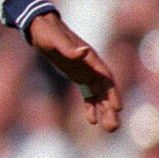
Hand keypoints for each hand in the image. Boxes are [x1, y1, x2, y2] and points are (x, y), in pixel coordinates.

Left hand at [27, 12, 121, 131]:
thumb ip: (68, 48)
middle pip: (105, 89)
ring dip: (104, 110)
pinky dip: (91, 106)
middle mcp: (91, 65)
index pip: (105, 77)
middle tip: (114, 128)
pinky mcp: (78, 76)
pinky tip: (92, 121)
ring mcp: (86, 71)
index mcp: (90, 57)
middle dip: (110, 108)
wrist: (40, 28)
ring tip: (110, 129)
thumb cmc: (48, 33)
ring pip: (99, 94)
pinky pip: (88, 94)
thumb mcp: (55, 40)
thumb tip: (84, 52)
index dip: (112, 92)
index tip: (118, 108)